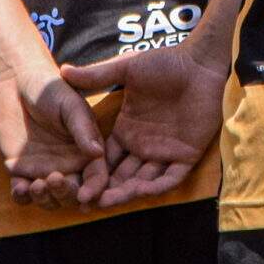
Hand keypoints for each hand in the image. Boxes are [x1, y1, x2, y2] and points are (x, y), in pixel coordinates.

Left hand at [0, 56, 106, 206]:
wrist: (17, 84)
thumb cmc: (50, 89)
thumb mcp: (70, 105)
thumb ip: (83, 129)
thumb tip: (97, 153)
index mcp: (87, 151)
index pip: (97, 178)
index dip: (94, 191)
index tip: (86, 197)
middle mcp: (69, 165)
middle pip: (73, 194)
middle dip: (66, 194)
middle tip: (54, 180)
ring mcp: (45, 170)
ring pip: (49, 199)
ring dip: (44, 199)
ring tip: (35, 184)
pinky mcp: (21, 171)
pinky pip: (23, 194)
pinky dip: (22, 197)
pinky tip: (20, 187)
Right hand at [61, 45, 228, 208]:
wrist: (202, 62)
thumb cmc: (166, 62)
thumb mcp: (127, 69)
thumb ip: (97, 76)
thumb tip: (62, 71)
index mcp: (127, 129)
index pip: (106, 158)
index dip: (91, 171)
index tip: (73, 183)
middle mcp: (144, 145)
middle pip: (121, 175)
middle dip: (105, 189)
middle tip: (85, 201)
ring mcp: (166, 151)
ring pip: (143, 180)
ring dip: (126, 192)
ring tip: (107, 201)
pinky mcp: (187, 154)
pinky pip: (171, 177)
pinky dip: (157, 187)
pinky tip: (140, 191)